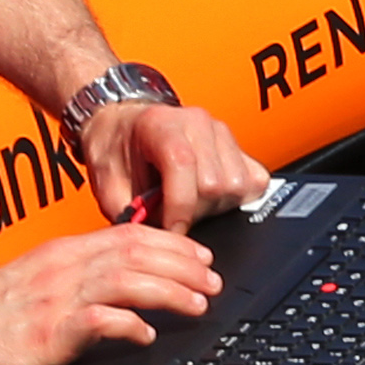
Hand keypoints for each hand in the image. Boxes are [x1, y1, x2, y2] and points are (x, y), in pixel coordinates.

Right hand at [0, 222, 221, 364]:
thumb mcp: (41, 279)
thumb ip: (83, 274)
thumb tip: (128, 279)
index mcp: (65, 251)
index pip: (130, 235)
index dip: (173, 244)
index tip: (202, 257)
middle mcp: (65, 266)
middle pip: (137, 252)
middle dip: (184, 265)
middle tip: (213, 281)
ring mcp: (58, 296)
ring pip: (128, 280)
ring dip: (170, 291)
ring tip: (198, 305)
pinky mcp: (50, 330)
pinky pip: (100, 321)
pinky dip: (130, 325)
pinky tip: (147, 334)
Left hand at [81, 100, 266, 230]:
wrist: (123, 129)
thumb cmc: (116, 153)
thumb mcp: (109, 185)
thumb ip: (132, 213)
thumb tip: (158, 240)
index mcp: (160, 125)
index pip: (183, 165)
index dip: (178, 208)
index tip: (169, 230)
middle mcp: (196, 123)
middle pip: (214, 183)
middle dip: (194, 211)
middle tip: (173, 215)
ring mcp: (221, 132)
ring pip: (237, 185)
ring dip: (215, 206)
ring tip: (191, 205)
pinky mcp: (239, 145)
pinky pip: (255, 180)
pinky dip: (236, 197)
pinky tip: (211, 198)